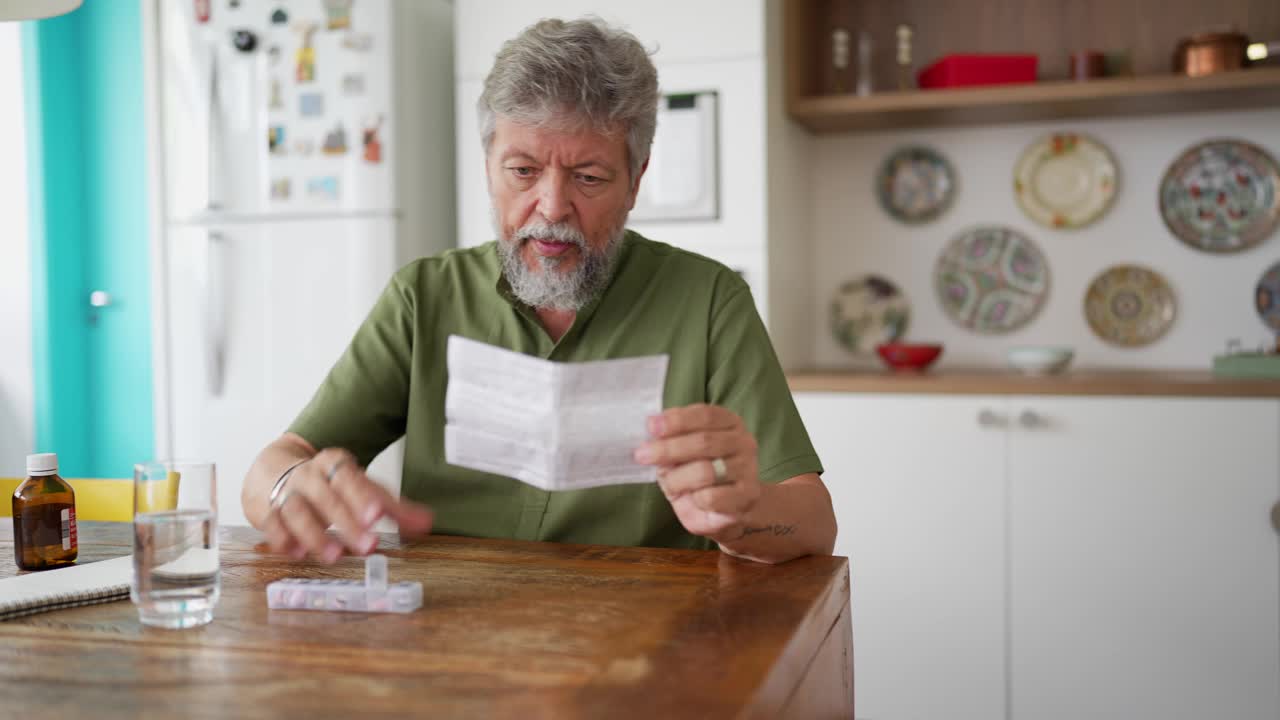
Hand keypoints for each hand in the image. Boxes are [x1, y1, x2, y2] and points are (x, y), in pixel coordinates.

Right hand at [261, 448, 432, 563]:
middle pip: (328, 497)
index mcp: (336, 465)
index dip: (363, 496)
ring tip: (333, 556)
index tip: (376, 515)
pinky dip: (281, 538)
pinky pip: (272, 523)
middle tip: (367, 546)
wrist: (273, 470)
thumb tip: (426, 523)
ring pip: (298, 511)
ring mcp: (286, 493)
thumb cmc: (326, 484)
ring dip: (315, 535)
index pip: (351, 478)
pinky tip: (294, 553)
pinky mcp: (266, 511)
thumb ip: (392, 507)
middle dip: (347, 522)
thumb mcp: (359, 488)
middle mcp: (310, 477)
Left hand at [633, 404, 760, 542]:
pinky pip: (711, 497)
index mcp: (729, 423)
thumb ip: (671, 439)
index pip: (705, 415)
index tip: (651, 426)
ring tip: (669, 484)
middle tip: (643, 455)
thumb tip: (651, 429)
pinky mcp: (747, 496)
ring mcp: (748, 469)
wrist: (725, 511)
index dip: (677, 420)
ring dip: (677, 478)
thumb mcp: (682, 453)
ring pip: (705, 471)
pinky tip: (694, 499)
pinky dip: (695, 499)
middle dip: (668, 449)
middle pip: (704, 441)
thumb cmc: (698, 476)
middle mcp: (743, 442)